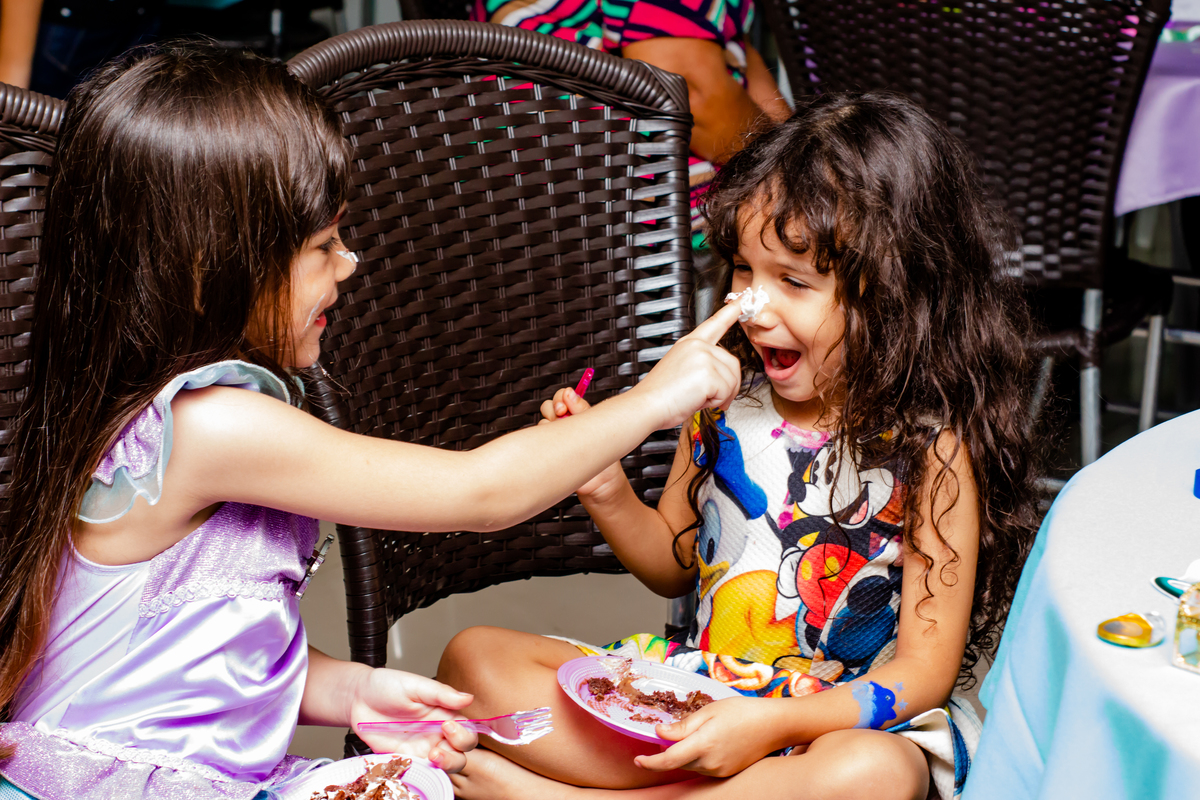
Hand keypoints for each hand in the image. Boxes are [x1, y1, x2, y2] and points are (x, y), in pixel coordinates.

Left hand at [349, 668, 477, 772]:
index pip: (467, 729)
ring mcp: (422, 748)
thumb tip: (468, 698)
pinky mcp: (405, 759)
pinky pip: (422, 771)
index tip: (449, 725)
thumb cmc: (387, 686)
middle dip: (457, 752)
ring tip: (432, 756)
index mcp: (444, 713)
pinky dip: (424, 772)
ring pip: (446, 766)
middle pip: (461, 752)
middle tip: (440, 743)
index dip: (464, 733)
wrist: (358, 699)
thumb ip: (442, 694)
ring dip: (445, 765)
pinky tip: (415, 763)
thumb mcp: (415, 685)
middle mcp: (437, 733)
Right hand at [538, 387, 625, 498]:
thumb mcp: (599, 429)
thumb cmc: (606, 458)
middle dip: (553, 407)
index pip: (564, 398)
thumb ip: (582, 409)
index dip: (562, 397)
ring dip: (549, 425)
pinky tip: (555, 446)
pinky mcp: (549, 453)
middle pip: (549, 407)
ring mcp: (556, 440)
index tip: (566, 404)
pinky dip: (544, 439)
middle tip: (561, 414)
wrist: (602, 485)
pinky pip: (538, 440)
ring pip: (542, 423)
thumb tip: (569, 393)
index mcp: (579, 416)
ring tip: (563, 435)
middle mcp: (565, 426)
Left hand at [634, 696, 778, 777]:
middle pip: (679, 762)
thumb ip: (683, 725)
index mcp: (704, 744)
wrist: (774, 725)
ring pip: (691, 765)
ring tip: (701, 731)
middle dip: (670, 750)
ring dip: (685, 753)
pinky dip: (699, 756)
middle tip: (672, 731)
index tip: (638, 759)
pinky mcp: (727, 772)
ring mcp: (720, 770)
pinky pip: (705, 767)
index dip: (650, 762)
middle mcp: (711, 763)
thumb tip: (659, 733)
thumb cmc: (742, 711)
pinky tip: (710, 740)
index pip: (669, 760)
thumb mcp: (709, 711)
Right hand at [635, 300, 743, 429]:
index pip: (715, 323)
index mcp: (689, 343)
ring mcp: (704, 357)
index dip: (732, 310)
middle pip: (733, 364)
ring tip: (697, 398)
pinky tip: (697, 400)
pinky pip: (727, 392)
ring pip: (732, 380)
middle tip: (708, 397)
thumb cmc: (660, 395)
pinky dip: (716, 402)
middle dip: (727, 385)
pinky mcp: (708, 373)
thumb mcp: (681, 371)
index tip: (744, 297)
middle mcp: (698, 346)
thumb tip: (722, 380)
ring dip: (720, 396)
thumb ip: (703, 366)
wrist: (647, 405)